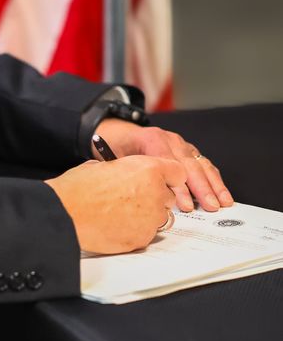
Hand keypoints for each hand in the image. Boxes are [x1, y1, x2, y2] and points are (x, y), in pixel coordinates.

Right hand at [46, 155, 185, 253]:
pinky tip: (115, 225)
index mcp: (148, 169)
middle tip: (132, 197)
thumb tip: (127, 174)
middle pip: (169, 196)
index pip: (177, 172)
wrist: (65, 213)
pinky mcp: (142, 239)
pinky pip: (146, 233)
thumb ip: (125, 169)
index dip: (168, 176)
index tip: (162, 180)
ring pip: (158, 217)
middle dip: (155, 196)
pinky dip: (135, 230)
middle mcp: (155, 194)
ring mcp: (151, 219)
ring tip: (119, 213)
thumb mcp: (103, 166)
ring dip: (145, 215)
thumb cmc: (78, 188)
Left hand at [92, 119, 233, 212]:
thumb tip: (141, 197)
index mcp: (151, 138)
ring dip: (213, 184)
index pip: (169, 163)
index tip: (185, 205)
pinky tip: (221, 193)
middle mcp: (170, 139)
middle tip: (210, 206)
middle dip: (201, 187)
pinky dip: (214, 179)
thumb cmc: (117, 149)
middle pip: (189, 163)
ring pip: (201, 163)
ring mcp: (181, 144)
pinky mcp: (188, 151)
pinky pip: (204, 164)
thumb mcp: (116, 158)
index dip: (178, 186)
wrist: (121, 134)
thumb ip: (129, 173)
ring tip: (223, 202)